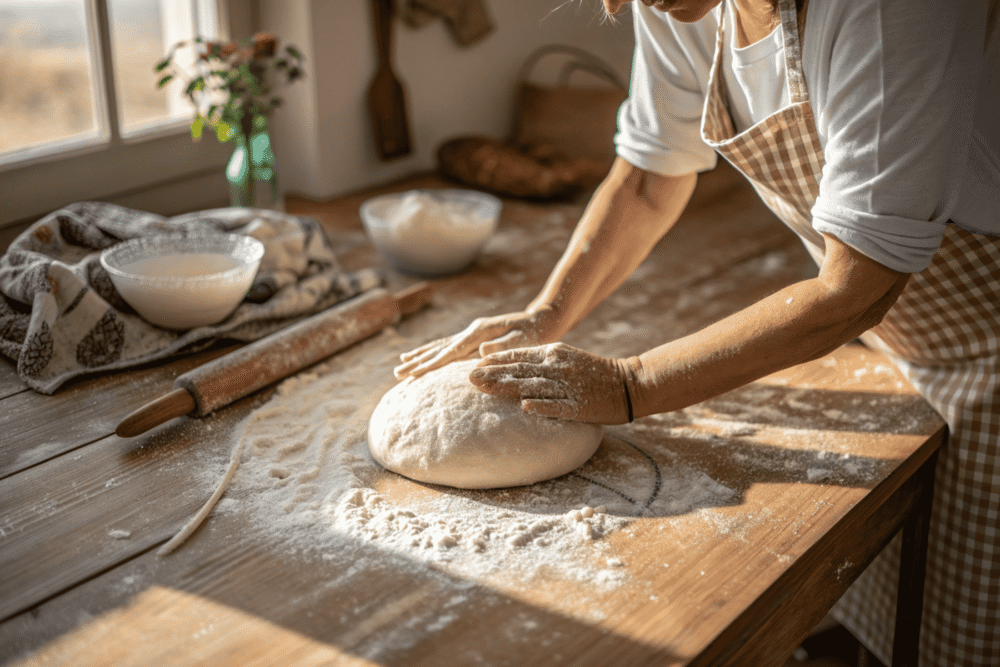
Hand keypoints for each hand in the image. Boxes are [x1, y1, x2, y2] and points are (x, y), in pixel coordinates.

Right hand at [394, 306, 561, 379]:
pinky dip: (434, 351)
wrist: (543, 320)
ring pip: (441, 346)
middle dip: (418, 361)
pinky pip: (449, 346)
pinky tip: (424, 355)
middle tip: (398, 373)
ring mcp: (472, 332)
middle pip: (440, 348)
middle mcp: (472, 331)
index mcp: (480, 333)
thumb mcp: (523, 341)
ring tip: (402, 364)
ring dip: (421, 356)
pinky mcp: (475, 337)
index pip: (451, 351)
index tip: (415, 373)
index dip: (432, 364)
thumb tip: (481, 351)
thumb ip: (502, 346)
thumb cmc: (536, 333)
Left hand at [469, 342, 636, 424]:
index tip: (472, 365)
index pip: (518, 357)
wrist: (629, 383)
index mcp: (554, 354)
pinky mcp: (579, 405)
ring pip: (533, 386)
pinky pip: (558, 406)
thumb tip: (513, 366)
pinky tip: (525, 407)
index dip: (495, 361)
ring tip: (484, 389)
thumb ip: (541, 361)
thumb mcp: (566, 358)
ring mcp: (568, 386)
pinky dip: (542, 406)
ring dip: (507, 387)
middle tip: (468, 377)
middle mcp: (558, 367)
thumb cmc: (594, 373)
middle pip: (519, 370)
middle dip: (492, 374)